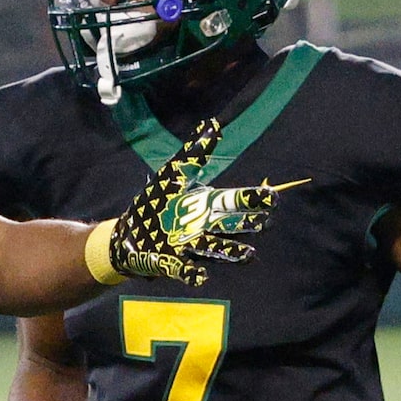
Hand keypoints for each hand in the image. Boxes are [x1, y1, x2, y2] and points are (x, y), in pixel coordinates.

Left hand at [105, 121, 276, 286]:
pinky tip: (201, 276)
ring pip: (217, 250)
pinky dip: (193, 274)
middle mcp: (204, 227)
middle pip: (232, 226)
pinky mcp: (172, 262)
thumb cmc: (154, 203)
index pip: (236, 201)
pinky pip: (186, 270)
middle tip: (264, 223)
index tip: (272, 198)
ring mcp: (190, 247)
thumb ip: (193, 154)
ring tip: (249, 254)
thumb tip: (212, 124)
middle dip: (248, 225)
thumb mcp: (172, 175)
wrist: (128, 233)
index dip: (253, 200)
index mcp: (207, 205)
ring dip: (232, 252)